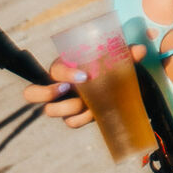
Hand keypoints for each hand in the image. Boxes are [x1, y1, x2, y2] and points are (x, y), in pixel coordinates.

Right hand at [26, 43, 147, 128]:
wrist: (114, 86)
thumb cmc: (108, 68)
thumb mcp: (116, 61)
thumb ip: (126, 54)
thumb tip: (140, 50)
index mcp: (65, 67)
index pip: (54, 70)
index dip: (65, 73)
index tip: (85, 76)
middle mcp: (57, 86)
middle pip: (32, 93)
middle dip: (47, 94)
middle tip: (68, 90)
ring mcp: (62, 104)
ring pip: (50, 111)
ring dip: (68, 109)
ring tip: (85, 104)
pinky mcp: (72, 116)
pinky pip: (70, 122)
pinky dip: (81, 119)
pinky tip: (93, 113)